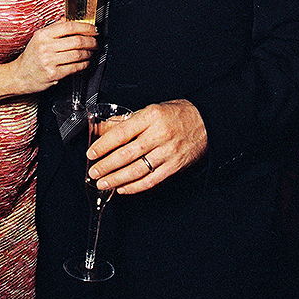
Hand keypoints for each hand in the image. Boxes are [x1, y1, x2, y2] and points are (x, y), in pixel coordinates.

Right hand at [11, 20, 96, 93]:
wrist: (19, 75)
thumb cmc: (31, 56)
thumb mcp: (39, 38)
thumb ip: (54, 28)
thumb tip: (69, 19)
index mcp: (43, 34)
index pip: (69, 26)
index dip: (85, 27)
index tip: (93, 29)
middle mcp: (45, 46)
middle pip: (77, 41)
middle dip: (91, 41)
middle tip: (95, 42)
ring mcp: (49, 61)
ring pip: (78, 54)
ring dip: (88, 53)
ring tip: (90, 52)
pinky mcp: (53, 74)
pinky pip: (74, 68)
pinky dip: (83, 65)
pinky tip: (85, 62)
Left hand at [87, 100, 206, 194]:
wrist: (206, 122)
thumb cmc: (177, 114)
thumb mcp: (150, 110)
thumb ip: (125, 121)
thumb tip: (102, 129)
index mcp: (150, 116)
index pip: (121, 133)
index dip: (103, 145)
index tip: (91, 153)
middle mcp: (159, 134)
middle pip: (126, 154)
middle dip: (106, 165)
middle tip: (93, 172)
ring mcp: (167, 152)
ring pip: (137, 170)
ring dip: (116, 179)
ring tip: (103, 183)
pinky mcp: (174, 166)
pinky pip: (151, 180)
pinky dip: (135, 186)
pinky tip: (123, 188)